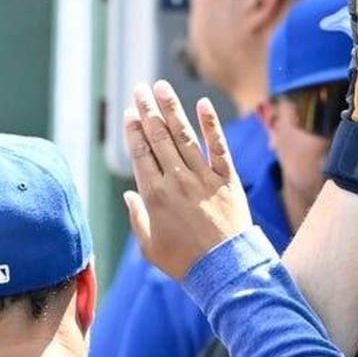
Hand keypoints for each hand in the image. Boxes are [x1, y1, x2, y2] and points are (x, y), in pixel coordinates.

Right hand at [122, 80, 251, 279]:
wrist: (226, 270)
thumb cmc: (185, 262)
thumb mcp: (150, 246)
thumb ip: (137, 218)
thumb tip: (130, 195)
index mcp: (154, 195)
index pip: (140, 153)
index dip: (134, 130)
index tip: (130, 112)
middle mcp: (177, 180)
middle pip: (158, 137)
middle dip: (148, 110)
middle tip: (140, 88)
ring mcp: (203, 177)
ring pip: (184, 136)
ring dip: (171, 108)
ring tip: (161, 87)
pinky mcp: (227, 179)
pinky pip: (218, 146)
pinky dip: (210, 124)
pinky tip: (202, 103)